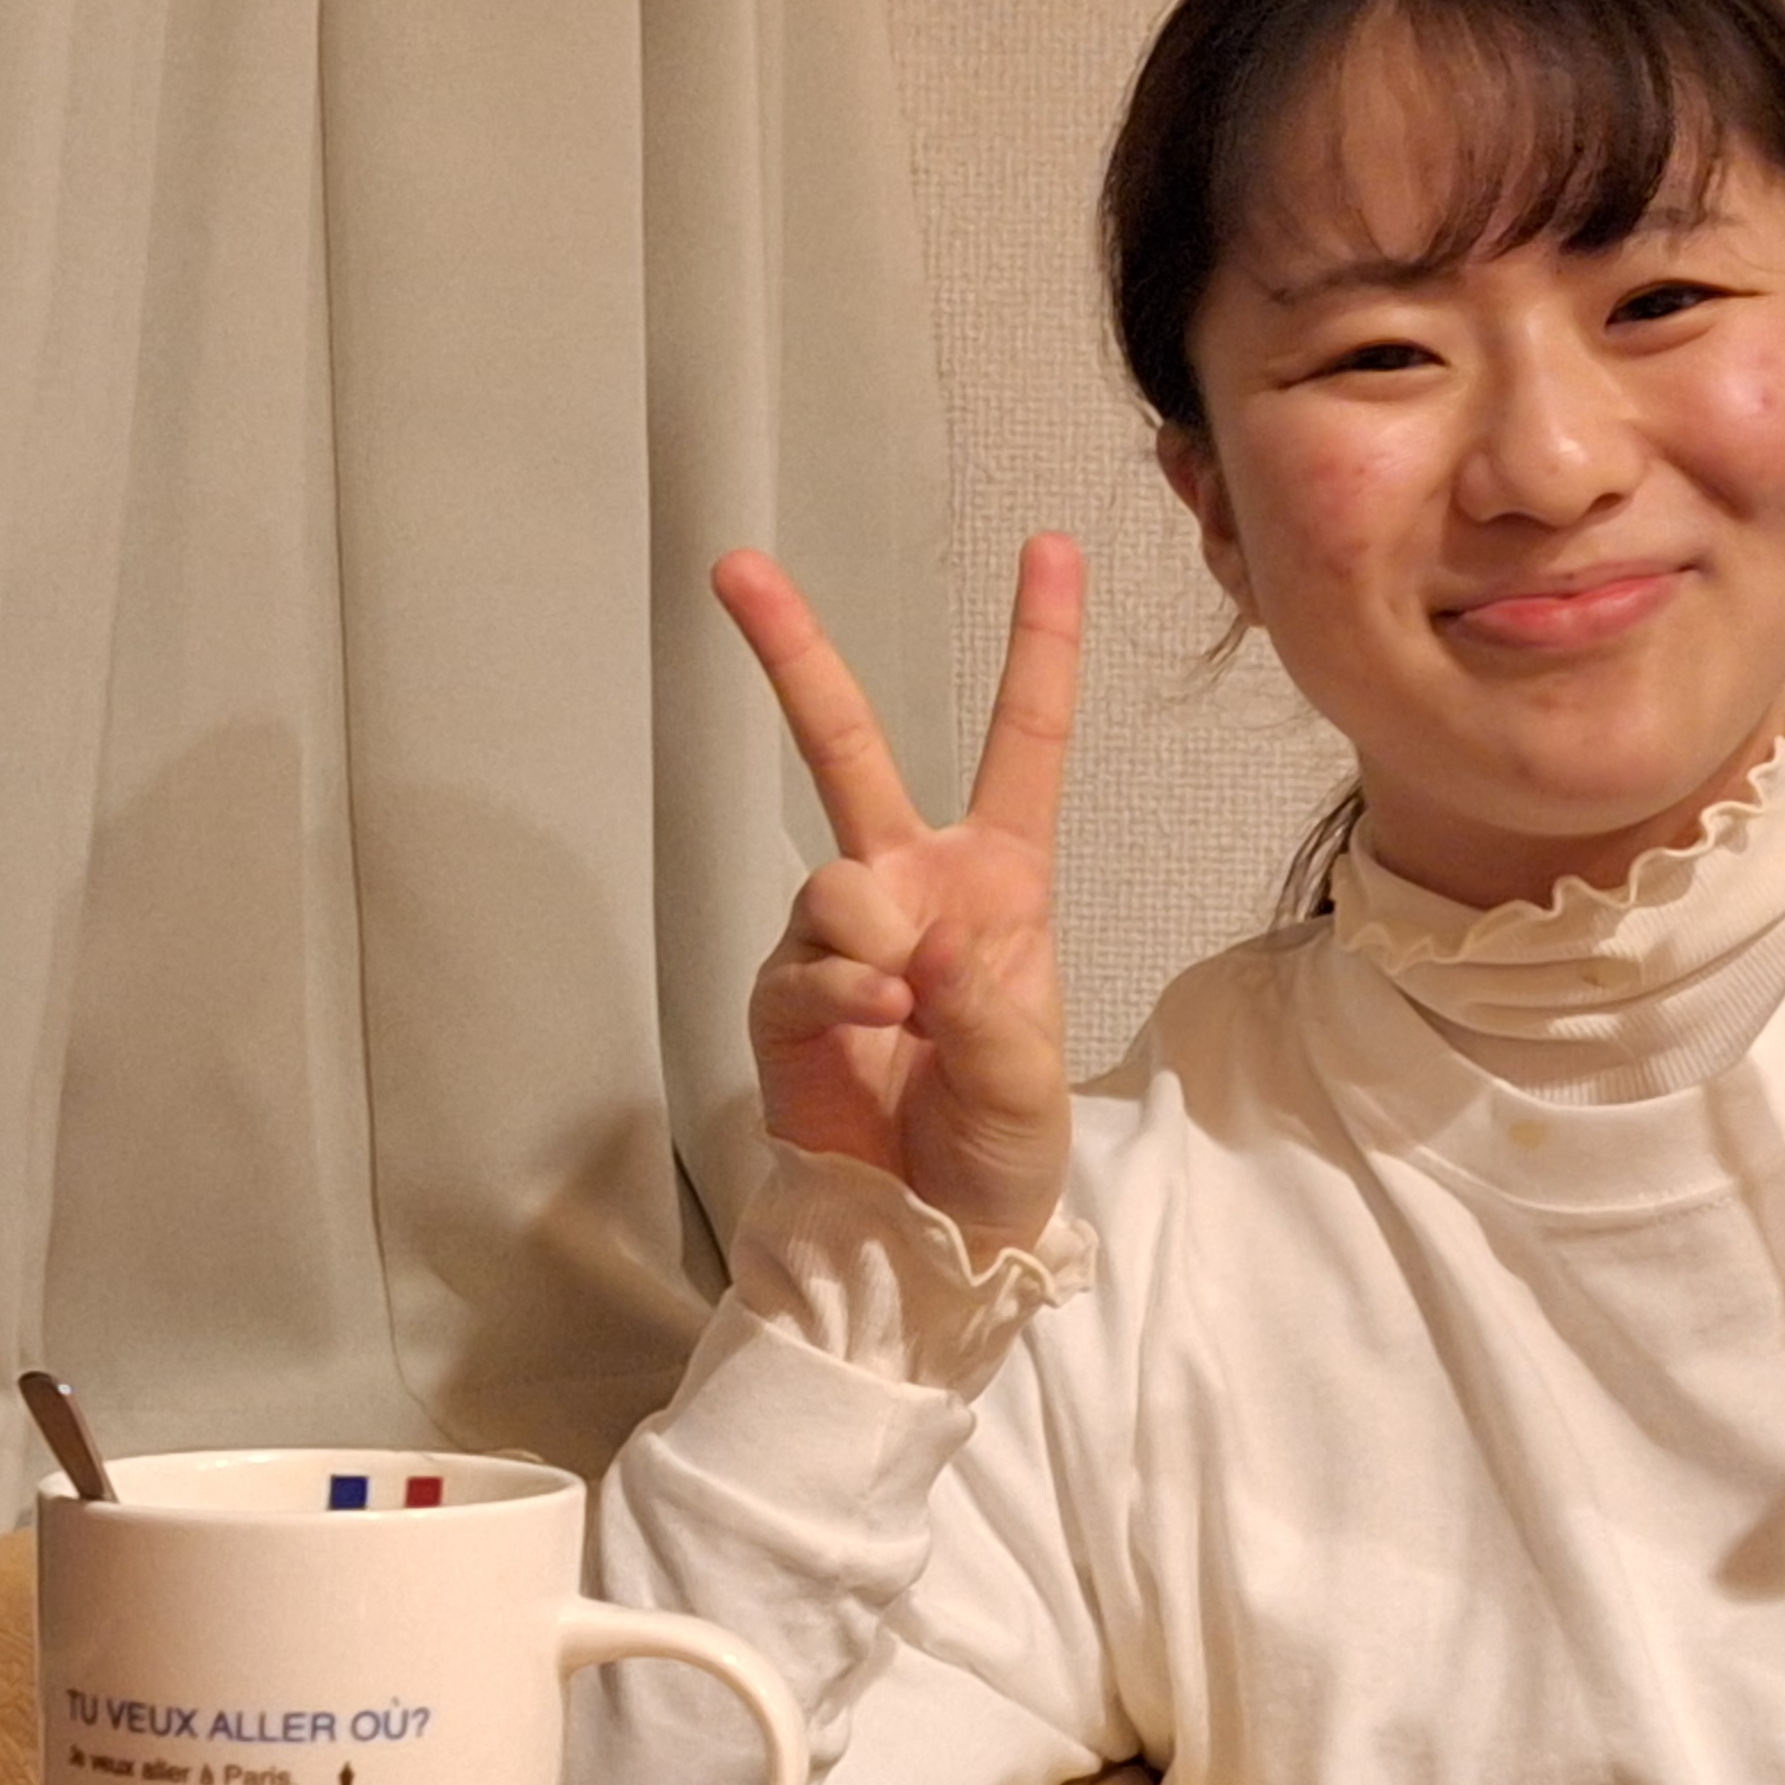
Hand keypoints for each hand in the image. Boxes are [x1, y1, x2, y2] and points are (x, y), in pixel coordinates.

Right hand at [713, 534, 1084, 1249]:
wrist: (929, 1241)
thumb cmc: (1000, 1154)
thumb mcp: (1032, 1087)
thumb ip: (993, 1011)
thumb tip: (928, 942)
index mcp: (999, 880)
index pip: (1024, 742)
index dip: (1038, 644)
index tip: (1049, 543)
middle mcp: (911, 886)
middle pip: (845, 745)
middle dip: (790, 653)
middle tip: (735, 565)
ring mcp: (840, 938)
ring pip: (833, 882)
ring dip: (873, 950)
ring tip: (908, 1026)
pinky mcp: (784, 996)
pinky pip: (804, 966)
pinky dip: (843, 999)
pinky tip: (878, 1033)